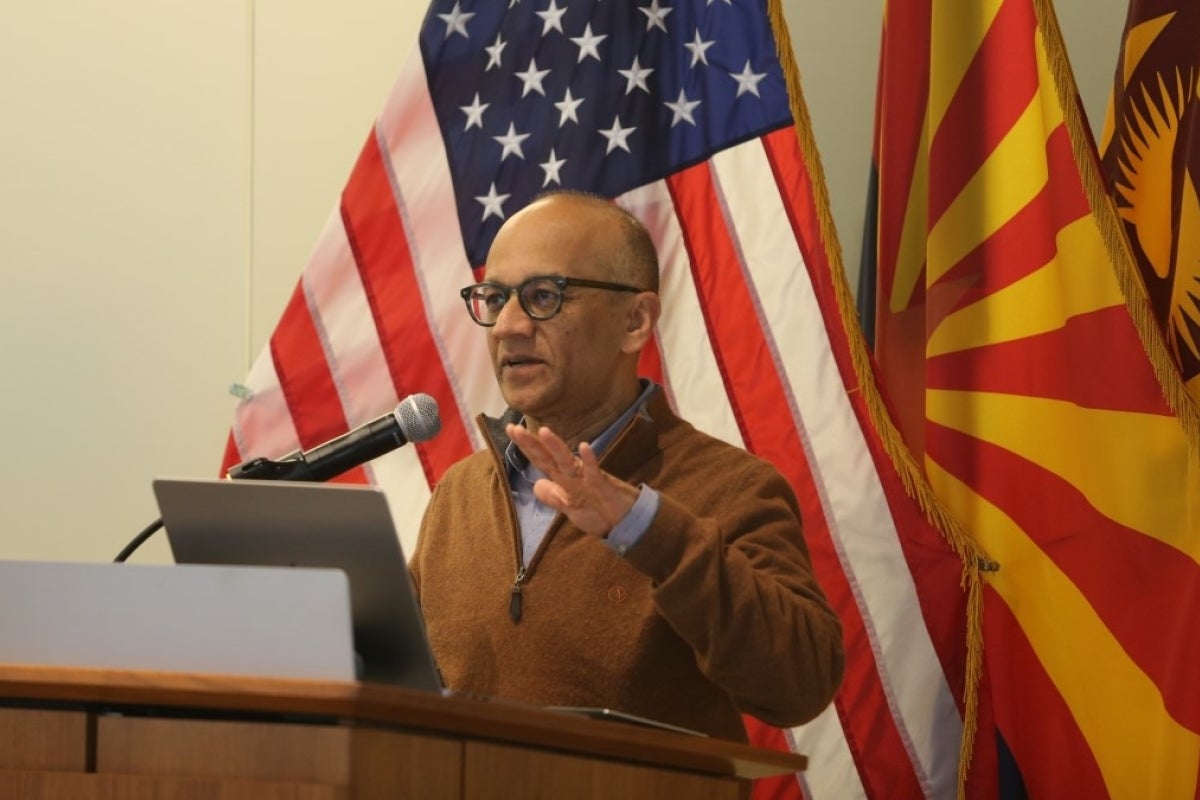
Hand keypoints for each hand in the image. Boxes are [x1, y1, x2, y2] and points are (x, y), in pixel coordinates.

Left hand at [505, 423, 639, 536]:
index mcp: (563, 479)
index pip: (541, 460)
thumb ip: (553, 496)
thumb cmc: (598, 513)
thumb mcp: (569, 508)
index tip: (510, 430)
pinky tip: (585, 446)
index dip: (526, 447)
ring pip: (567, 460)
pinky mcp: (602, 484)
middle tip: (514, 428)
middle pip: (548, 457)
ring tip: (542, 431)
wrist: (623, 522)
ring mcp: (586, 478)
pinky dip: (589, 460)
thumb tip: (535, 485)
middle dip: (532, 444)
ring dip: (556, 446)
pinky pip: (594, 471)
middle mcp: (572, 475)